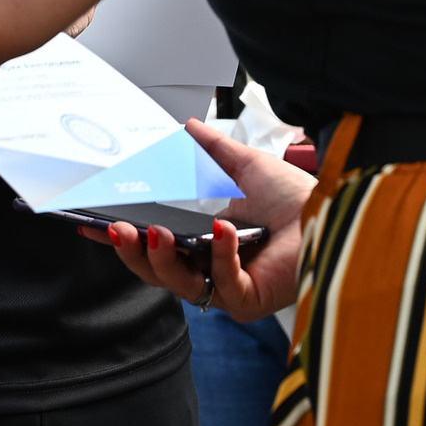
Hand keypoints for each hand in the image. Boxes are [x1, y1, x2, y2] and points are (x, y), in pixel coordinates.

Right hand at [83, 119, 311, 322]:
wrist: (332, 213)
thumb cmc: (296, 199)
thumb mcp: (244, 165)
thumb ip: (212, 148)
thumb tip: (187, 126)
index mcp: (204, 242)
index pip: (153, 245)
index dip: (123, 237)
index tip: (92, 223)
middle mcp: (210, 269)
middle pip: (156, 271)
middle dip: (132, 251)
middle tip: (117, 229)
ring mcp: (227, 288)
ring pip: (178, 283)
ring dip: (161, 258)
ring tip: (153, 230)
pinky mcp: (248, 300)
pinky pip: (223, 281)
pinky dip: (220, 254)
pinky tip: (222, 229)